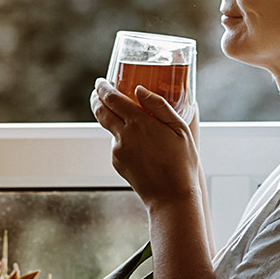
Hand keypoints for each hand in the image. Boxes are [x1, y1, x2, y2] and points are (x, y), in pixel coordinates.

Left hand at [90, 78, 201, 209]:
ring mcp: (117, 150)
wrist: (171, 197)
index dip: (103, 88)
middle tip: (99, 91)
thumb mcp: (180, 129)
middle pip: (101, 111)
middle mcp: (124, 135)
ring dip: (113, 119)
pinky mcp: (116, 163)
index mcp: (139, 123)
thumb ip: (159, 106)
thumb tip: (140, 90)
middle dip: (96, 99)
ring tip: (128, 118)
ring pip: (110, 128)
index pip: (112, 99)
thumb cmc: (182, 162)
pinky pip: (117, 144)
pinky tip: (140, 145)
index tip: (101, 81)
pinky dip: (123, 139)